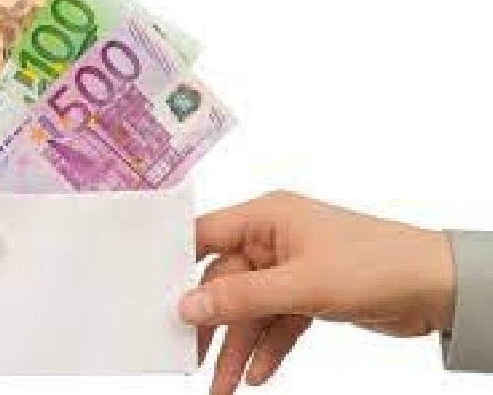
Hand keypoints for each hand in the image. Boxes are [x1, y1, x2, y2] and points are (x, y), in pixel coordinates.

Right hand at [179, 191, 454, 393]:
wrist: (438, 287)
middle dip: (213, 324)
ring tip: (223, 387)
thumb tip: (188, 306)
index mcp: (266, 217)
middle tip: (191, 357)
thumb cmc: (375, 264)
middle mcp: (273, 239)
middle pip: (225, 283)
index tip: (155, 298)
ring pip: (250, 309)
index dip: (178, 265)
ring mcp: (290, 267)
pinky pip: (275, 322)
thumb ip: (241, 297)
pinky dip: (267, 347)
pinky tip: (258, 374)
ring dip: (238, 346)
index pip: (205, 236)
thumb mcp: (300, 284)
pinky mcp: (308, 294)